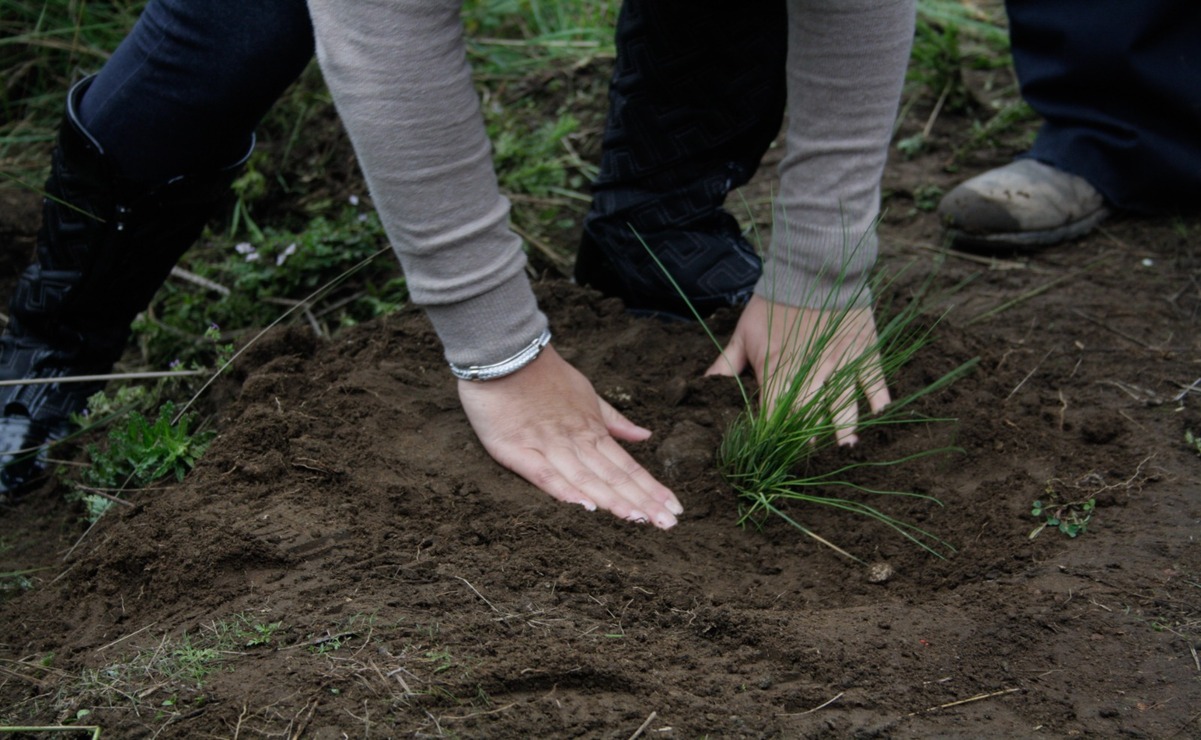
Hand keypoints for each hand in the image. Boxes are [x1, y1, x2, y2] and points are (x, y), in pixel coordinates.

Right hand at [457, 345, 681, 527]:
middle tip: (669, 524)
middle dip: (643, 501)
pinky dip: (565, 490)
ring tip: (639, 519)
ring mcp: (547, 446)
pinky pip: (544, 474)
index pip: (627, 466)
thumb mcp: (587, 394)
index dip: (651, 489)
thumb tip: (645, 435)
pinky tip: (585, 507)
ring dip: (613, 500)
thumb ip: (614, 419)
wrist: (504, 353)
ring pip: (586, 478)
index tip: (675, 509)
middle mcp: (575, 441)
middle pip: (613, 476)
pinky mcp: (517, 450)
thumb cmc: (544, 376)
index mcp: (592, 430)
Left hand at [705, 295, 890, 444]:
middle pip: (810, 413)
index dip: (774, 437)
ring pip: (843, 400)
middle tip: (811, 462)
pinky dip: (877, 397)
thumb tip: (704, 387)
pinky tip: (880, 415)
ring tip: (847, 448)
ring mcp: (840, 360)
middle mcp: (810, 370)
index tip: (773, 457)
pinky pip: (873, 378)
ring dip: (845, 425)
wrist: (811, 267)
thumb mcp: (744, 332)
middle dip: (810, 440)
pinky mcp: (863, 350)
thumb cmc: (774, 302)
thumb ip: (726, 364)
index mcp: (777, 369)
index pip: (773, 412)